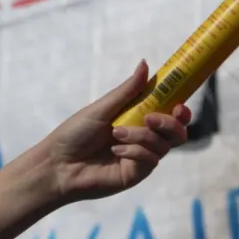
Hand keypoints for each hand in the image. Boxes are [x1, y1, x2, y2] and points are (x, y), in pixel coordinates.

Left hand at [39, 60, 190, 202]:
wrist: (58, 163)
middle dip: (170, 123)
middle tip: (150, 118)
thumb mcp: (102, 108)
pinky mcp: (136, 174)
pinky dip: (134, 151)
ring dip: (141, 136)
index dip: (180, 109)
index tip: (180, 104)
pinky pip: (150, 160)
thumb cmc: (75, 134)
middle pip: (177, 132)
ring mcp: (141, 158)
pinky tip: (115, 151)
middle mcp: (143, 139)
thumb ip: (127, 90)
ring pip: (164, 145)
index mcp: (137, 120)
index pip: (169, 114)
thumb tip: (145, 64)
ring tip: (116, 135)